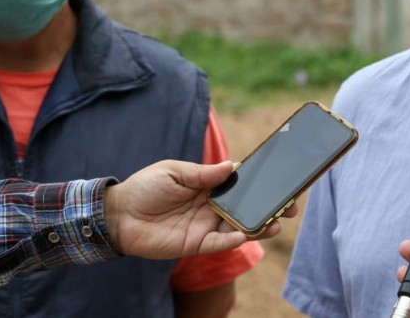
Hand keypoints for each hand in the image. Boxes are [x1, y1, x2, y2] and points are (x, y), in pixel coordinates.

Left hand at [103, 160, 288, 258]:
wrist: (119, 215)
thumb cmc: (145, 187)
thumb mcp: (173, 172)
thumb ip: (203, 174)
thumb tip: (232, 166)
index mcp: (208, 185)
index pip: (240, 183)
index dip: (261, 182)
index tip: (282, 179)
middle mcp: (212, 206)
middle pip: (247, 207)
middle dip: (270, 206)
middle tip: (290, 205)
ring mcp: (206, 226)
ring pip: (240, 227)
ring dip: (259, 225)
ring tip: (276, 222)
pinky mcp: (196, 245)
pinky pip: (219, 244)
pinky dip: (233, 241)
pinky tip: (243, 235)